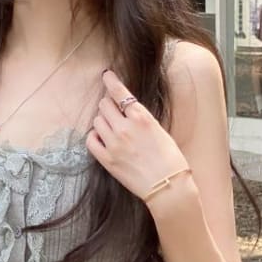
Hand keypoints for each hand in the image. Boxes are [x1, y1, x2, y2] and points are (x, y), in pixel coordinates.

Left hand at [86, 69, 194, 205]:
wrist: (167, 185)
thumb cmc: (170, 159)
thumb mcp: (159, 130)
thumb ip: (141, 118)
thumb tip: (127, 110)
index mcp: (141, 118)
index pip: (120, 93)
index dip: (111, 82)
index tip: (106, 76)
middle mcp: (125, 128)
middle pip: (104, 106)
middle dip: (108, 106)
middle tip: (114, 112)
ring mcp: (114, 144)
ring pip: (97, 121)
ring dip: (102, 121)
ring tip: (111, 129)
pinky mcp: (107, 160)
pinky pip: (91, 141)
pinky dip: (94, 136)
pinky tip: (101, 138)